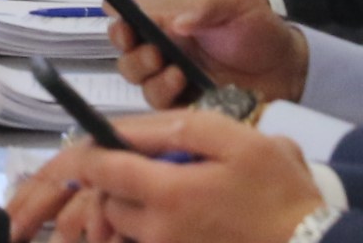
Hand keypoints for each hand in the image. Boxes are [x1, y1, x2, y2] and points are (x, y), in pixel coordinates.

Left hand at [7, 111, 324, 242]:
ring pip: (126, 229)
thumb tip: (127, 129)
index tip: (80, 146)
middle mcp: (159, 232)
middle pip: (110, 201)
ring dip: (133, 208)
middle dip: (116, 180)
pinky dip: (151, 231)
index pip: (101, 170)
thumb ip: (176, 129)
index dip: (82, 155)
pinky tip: (191, 217)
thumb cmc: (281, 194)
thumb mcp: (236, 140)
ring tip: (174, 194)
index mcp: (169, 194)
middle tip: (148, 166)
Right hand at [110, 0, 308, 108]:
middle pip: (119, 4)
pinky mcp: (167, 81)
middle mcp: (164, 8)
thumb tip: (173, 23)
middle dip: (118, 16)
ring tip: (160, 57)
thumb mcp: (241, 1)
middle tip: (129, 25)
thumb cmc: (260, 27)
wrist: (279, 75)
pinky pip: (146, 86)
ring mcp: (162, 45)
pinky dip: (159, 83)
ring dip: (137, 55)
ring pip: (126, 50)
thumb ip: (205, 2)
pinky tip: (180, 78)